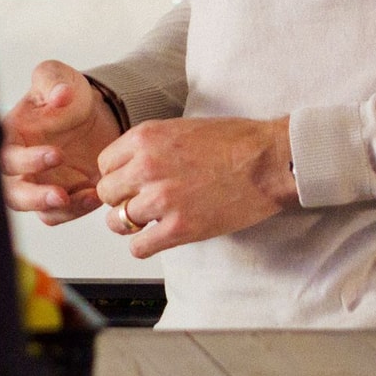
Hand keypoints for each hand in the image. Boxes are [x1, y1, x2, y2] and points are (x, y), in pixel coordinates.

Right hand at [0, 61, 114, 220]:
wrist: (94, 114)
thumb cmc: (68, 94)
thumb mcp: (60, 78)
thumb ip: (54, 81)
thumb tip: (60, 96)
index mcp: (11, 136)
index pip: (6, 155)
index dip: (27, 161)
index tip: (57, 154)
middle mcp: (19, 165)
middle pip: (11, 192)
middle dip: (33, 196)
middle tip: (61, 195)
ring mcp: (37, 183)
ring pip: (32, 208)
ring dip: (57, 208)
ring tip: (87, 197)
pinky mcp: (58, 197)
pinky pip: (59, 213)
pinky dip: (76, 210)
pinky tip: (96, 196)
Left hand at [92, 116, 296, 256]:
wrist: (271, 160)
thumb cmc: (237, 142)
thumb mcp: (182, 128)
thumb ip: (151, 146)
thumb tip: (131, 165)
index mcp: (145, 138)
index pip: (104, 164)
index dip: (118, 175)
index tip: (130, 182)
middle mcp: (146, 167)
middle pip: (106, 193)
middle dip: (121, 199)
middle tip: (140, 201)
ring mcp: (162, 199)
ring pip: (117, 222)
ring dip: (131, 224)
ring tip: (149, 221)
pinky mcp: (180, 228)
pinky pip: (139, 248)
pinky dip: (145, 246)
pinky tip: (159, 238)